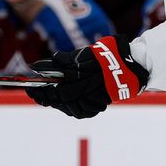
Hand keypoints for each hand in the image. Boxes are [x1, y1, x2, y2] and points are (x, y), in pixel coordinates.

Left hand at [25, 35, 147, 118]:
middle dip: (48, 97)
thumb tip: (48, 62)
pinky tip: (64, 103)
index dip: (44, 90)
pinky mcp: (101, 104)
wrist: (134, 67)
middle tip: (36, 94)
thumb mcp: (88, 53)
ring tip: (47, 98)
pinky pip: (82, 112)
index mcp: (88, 76)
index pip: (60, 89)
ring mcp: (98, 99)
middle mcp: (92, 89)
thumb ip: (68, 59)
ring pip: (72, 108)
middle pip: (64, 99)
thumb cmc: (110, 55)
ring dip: (58, 103)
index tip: (32, 89)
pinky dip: (71, 108)